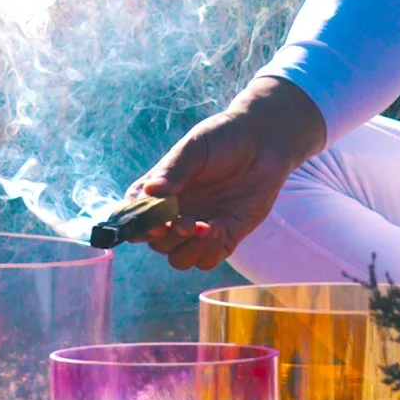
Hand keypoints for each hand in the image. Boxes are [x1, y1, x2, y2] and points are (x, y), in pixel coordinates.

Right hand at [133, 77, 328, 270]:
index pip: (135, 217)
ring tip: (205, 226)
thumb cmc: (223, 138)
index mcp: (159, 192)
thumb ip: (173, 171)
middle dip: (168, 239)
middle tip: (185, 223)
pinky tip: (220, 226)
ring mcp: (199, 228)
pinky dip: (209, 251)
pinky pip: (208, 260)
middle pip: (157, 244)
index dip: (138, 226)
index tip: (154, 224)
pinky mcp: (225, 237)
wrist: (264, 142)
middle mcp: (175, 214)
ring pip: (179, 259)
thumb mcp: (195, 148)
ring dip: (187, 249)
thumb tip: (150, 192)